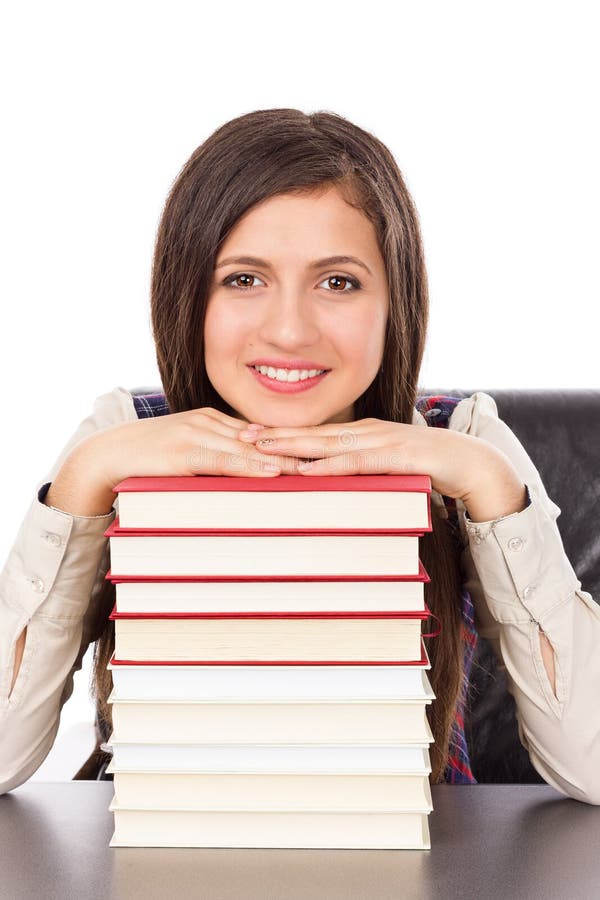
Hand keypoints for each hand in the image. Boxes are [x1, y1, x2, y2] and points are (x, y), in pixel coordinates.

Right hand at [76, 407, 300, 489]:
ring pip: (249, 449)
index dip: (290, 443)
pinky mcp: (185, 451)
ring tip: (312, 468)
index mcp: (212, 421)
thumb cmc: (149, 458)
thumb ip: (217, 456)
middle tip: (328, 459)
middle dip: (294, 449)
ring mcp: (197, 434)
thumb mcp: (188, 452)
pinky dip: (251, 466)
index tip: (319, 452)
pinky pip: (225, 460)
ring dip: (281, 459)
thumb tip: (251, 469)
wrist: (108, 456)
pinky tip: (273, 472)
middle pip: (261, 438)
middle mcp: (209, 422)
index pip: (260, 433)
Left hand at [238, 416, 518, 505]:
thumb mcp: (387, 469)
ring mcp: (380, 440)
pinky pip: (356, 461)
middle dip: (275, 434)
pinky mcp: (396, 455)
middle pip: (313, 433)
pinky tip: (306, 469)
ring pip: (328, 443)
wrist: (472, 464)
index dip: (281, 434)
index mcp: (361, 434)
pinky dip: (329, 466)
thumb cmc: (430, 469)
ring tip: (260, 448)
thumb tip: (330, 486)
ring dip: (292, 445)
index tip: (248, 436)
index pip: (314, 434)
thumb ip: (361, 473)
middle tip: (240, 435)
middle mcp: (366, 432)